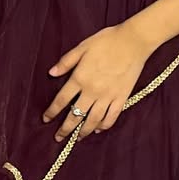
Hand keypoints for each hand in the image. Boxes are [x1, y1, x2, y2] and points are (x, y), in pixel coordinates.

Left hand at [43, 24, 150, 139]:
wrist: (133, 42)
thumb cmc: (107, 41)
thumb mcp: (82, 47)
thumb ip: (66, 62)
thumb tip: (51, 73)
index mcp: (80, 78)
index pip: (61, 100)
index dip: (52, 112)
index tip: (46, 119)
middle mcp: (92, 91)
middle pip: (75, 115)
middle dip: (65, 129)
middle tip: (58, 137)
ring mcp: (108, 96)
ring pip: (93, 120)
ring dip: (83, 131)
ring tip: (77, 138)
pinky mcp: (121, 98)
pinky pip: (111, 117)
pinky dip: (104, 125)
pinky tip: (98, 129)